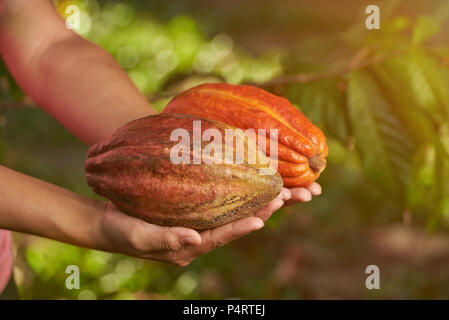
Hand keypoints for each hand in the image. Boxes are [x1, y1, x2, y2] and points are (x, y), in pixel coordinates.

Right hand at [93, 183, 320, 266]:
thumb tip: (194, 238)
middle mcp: (197, 236)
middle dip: (257, 213)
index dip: (240, 229)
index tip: (262, 219)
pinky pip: (215, 201)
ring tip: (273, 189)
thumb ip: (166, 239)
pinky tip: (243, 178)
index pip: (219, 238)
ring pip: (228, 212)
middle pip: (231, 225)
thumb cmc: (120, 232)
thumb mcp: (138, 236)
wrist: (107, 222)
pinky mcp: (190, 208)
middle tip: (281, 198)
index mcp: (188, 247)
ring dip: (250, 201)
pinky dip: (232, 192)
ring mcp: (195, 222)